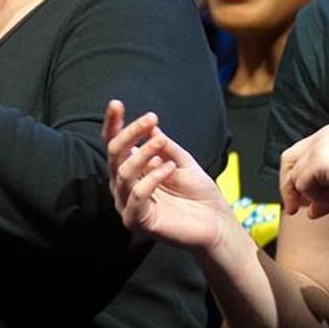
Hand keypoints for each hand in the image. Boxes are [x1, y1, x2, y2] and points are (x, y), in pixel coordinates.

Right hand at [103, 101, 235, 253]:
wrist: (215, 224)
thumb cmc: (198, 194)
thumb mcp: (181, 161)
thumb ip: (164, 146)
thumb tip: (150, 125)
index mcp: (132, 171)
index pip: (114, 145)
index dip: (113, 125)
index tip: (117, 104)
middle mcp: (124, 187)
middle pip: (114, 155)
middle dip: (130, 133)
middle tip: (150, 118)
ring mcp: (127, 205)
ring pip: (124, 173)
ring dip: (143, 153)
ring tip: (161, 141)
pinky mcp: (136, 221)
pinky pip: (138, 195)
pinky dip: (152, 177)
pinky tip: (169, 168)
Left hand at [279, 121, 328, 218]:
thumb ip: (328, 197)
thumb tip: (310, 213)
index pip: (301, 153)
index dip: (295, 177)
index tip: (299, 201)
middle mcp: (324, 134)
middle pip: (288, 159)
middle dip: (288, 186)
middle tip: (293, 209)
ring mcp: (320, 144)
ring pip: (296, 175)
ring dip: (311, 195)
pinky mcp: (320, 159)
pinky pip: (304, 184)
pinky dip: (317, 197)